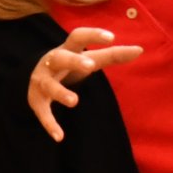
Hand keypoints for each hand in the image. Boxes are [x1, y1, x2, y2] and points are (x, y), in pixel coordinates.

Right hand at [29, 28, 143, 141]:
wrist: (32, 77)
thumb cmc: (69, 66)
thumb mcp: (88, 59)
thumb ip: (112, 55)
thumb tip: (140, 50)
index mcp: (68, 49)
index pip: (78, 37)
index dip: (93, 35)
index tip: (111, 37)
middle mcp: (52, 63)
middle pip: (60, 57)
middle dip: (74, 61)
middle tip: (90, 66)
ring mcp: (42, 82)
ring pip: (49, 85)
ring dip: (60, 93)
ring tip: (74, 101)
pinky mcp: (37, 101)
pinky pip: (42, 112)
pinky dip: (49, 124)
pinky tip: (59, 137)